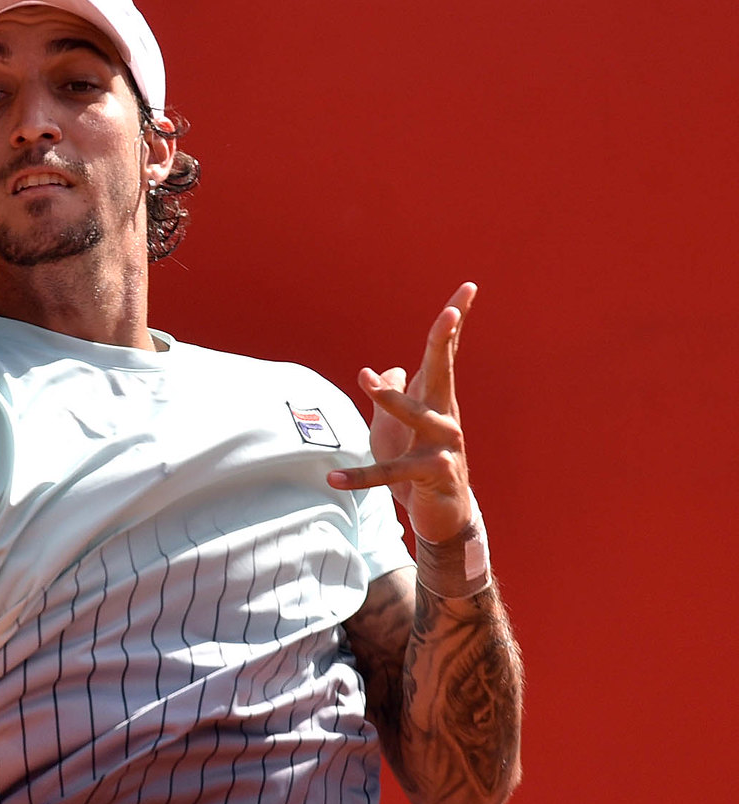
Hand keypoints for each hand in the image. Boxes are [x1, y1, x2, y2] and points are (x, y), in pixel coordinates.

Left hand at [327, 283, 477, 542]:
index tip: (469, 288)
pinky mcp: (430, 475)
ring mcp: (442, 446)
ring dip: (393, 400)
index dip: (455, 320)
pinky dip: (361, 477)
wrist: (442, 515)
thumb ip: (391, 394)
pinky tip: (333, 478)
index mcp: (435, 399)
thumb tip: (378, 368)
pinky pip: (391, 474)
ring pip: (419, 416)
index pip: (444, 353)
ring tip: (367, 383)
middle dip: (445, 341)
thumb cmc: (417, 463)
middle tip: (450, 313)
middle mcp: (445, 416)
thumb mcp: (397, 426)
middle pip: (444, 371)